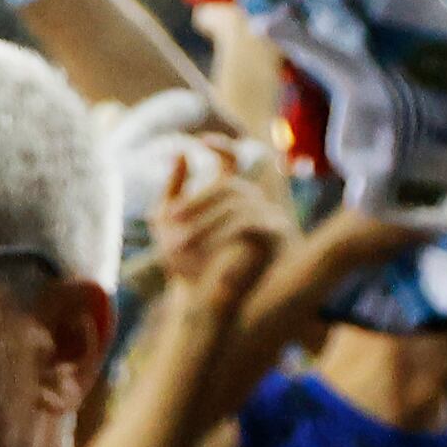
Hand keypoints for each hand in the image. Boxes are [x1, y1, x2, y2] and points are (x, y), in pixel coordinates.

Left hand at [146, 160, 289, 321]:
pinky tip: (201, 249)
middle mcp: (255, 204)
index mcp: (231, 199)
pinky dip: (221, 232)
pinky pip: (250, 223)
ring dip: (203, 223)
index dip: (221, 148)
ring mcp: (271, 219)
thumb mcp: (168, 225)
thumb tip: (179, 153)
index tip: (202, 141)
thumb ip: (172, 191)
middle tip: (170, 225)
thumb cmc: (187, 266)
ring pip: (239, 204)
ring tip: (176, 247)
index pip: (231, 163)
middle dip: (197, 203)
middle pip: (230, 186)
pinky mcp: (278, 238)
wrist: (206, 306)